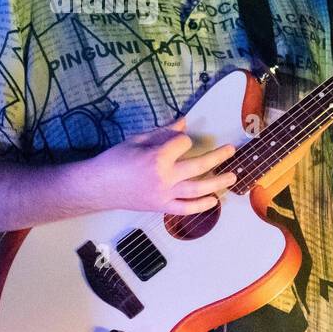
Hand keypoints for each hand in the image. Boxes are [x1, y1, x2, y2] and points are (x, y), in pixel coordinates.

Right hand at [83, 118, 237, 214]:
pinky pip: (186, 208)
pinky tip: (214, 200)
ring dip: (217, 182)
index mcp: (157, 157)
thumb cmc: (115, 160)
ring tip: (232, 176)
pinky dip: (201, 206)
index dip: (182, 139)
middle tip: (231, 150)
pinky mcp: (161, 207)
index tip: (177, 140)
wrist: (99, 187)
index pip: (183, 143)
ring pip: (198, 189)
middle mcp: (164, 177)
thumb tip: (183, 122)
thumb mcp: (137, 140)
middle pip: (199, 165)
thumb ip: (162, 132)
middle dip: (217, 156)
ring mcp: (164, 195)